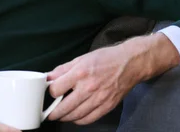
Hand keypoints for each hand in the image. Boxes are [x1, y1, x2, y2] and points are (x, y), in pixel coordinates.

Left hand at [46, 33, 179, 124]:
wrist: (130, 63)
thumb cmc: (106, 58)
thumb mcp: (82, 58)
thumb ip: (64, 69)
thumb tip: (49, 77)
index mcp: (80, 73)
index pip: (56, 89)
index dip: (50, 92)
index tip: (50, 92)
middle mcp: (88, 88)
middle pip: (63, 107)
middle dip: (53, 112)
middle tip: (49, 112)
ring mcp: (98, 99)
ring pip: (75, 116)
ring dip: (64, 118)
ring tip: (60, 115)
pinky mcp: (107, 106)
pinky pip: (88, 119)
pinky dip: (79, 120)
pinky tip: (75, 117)